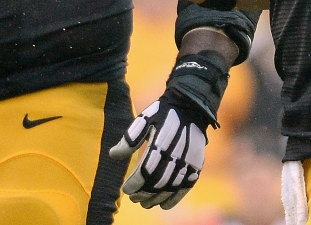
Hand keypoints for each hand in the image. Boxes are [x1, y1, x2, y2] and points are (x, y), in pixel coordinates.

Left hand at [109, 52, 229, 208]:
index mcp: (161, 141)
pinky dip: (176, 198)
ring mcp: (189, 160)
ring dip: (156, 198)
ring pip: (171, 186)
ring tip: (144, 203)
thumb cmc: (163, 112)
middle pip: (158, 181)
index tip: (125, 189)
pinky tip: (164, 205)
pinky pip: (187, 185)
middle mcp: (176, 153)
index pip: (146, 170)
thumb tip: (113, 155)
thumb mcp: (144, 119)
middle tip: (133, 198)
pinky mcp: (197, 164)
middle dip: (144, 193)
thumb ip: (130, 139)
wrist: (191, 105)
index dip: (135, 183)